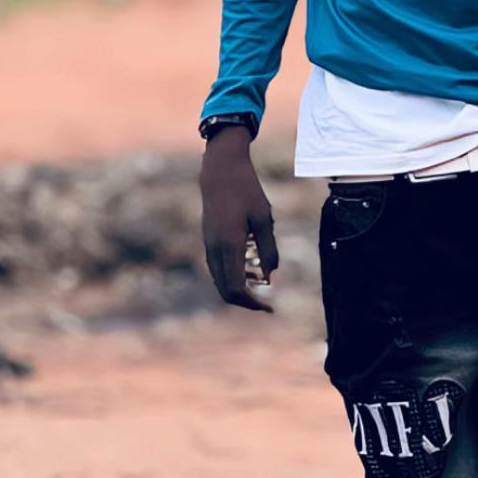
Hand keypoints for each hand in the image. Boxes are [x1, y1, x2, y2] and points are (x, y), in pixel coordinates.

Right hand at [200, 126, 278, 310]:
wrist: (220, 170)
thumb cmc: (246, 190)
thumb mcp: (264, 219)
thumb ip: (268, 249)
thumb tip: (270, 275)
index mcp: (230, 245)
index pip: (236, 289)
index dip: (252, 303)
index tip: (270, 307)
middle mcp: (215, 249)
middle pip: (225, 290)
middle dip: (246, 301)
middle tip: (266, 303)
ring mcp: (208, 244)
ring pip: (219, 280)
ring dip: (238, 287)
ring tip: (260, 282)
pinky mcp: (207, 239)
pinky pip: (217, 267)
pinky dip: (231, 275)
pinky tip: (249, 268)